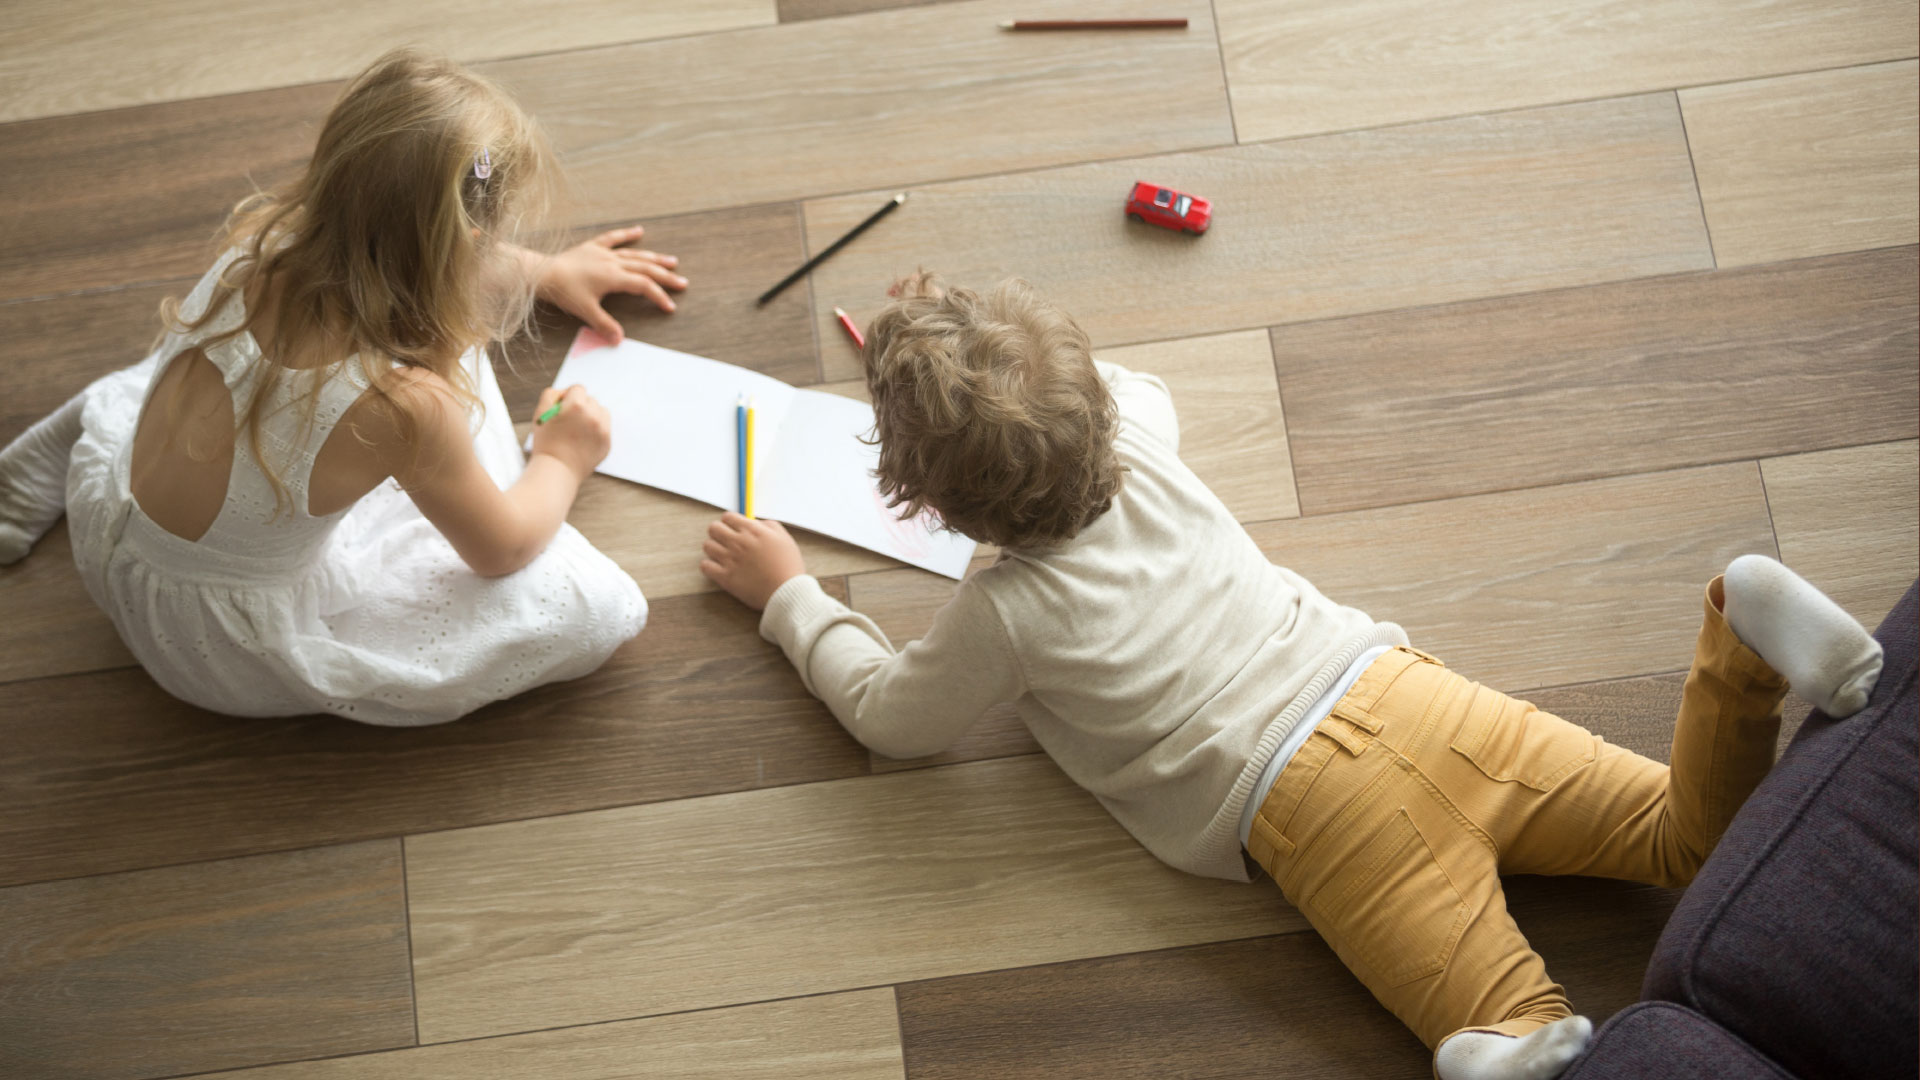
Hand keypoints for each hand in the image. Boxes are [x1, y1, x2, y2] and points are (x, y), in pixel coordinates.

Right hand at [528, 385, 610, 479]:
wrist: (557, 470)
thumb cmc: (546, 442)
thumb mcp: (541, 412)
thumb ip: (553, 394)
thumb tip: (566, 392)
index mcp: (577, 405)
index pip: (578, 389)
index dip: (568, 398)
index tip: (563, 409)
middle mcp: (593, 415)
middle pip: (590, 400)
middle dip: (580, 407)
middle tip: (569, 421)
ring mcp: (603, 429)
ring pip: (601, 412)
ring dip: (591, 416)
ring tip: (578, 429)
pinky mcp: (607, 442)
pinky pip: (604, 428)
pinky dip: (596, 431)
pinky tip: (583, 439)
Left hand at [536, 226, 687, 339]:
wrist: (542, 273)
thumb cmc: (564, 291)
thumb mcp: (585, 311)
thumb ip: (605, 325)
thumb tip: (619, 340)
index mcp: (613, 277)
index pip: (643, 286)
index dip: (658, 296)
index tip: (670, 307)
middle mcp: (612, 262)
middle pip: (645, 268)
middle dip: (665, 276)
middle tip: (682, 282)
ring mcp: (603, 252)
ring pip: (635, 254)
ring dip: (654, 258)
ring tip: (672, 261)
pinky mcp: (593, 246)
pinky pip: (613, 238)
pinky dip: (627, 234)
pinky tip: (640, 231)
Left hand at [700, 513, 806, 610]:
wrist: (787, 591)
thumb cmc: (788, 565)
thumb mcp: (784, 538)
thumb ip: (768, 525)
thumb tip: (754, 522)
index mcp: (752, 531)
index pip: (727, 517)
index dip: (730, 522)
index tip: (734, 529)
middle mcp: (738, 542)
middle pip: (713, 528)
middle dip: (719, 532)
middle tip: (726, 541)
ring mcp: (730, 559)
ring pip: (707, 546)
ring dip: (714, 549)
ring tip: (723, 555)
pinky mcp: (725, 577)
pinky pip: (705, 566)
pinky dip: (709, 566)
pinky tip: (718, 568)